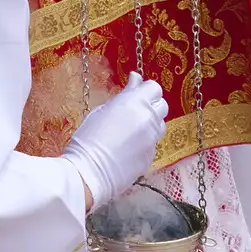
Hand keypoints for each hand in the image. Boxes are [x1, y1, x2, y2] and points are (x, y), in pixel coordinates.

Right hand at [64, 71, 168, 209]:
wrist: (88, 172)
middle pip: (162, 105)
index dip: (145, 89)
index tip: (135, 92)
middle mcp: (149, 119)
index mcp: (135, 103)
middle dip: (151, 105)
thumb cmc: (88, 138)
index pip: (154, 88)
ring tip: (131, 129)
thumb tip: (135, 79)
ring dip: (150, 123)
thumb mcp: (102, 110)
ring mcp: (152, 139)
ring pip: (160, 125)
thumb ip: (125, 94)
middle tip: (134, 109)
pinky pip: (153, 143)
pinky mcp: (151, 156)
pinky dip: (145, 141)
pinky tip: (129, 146)